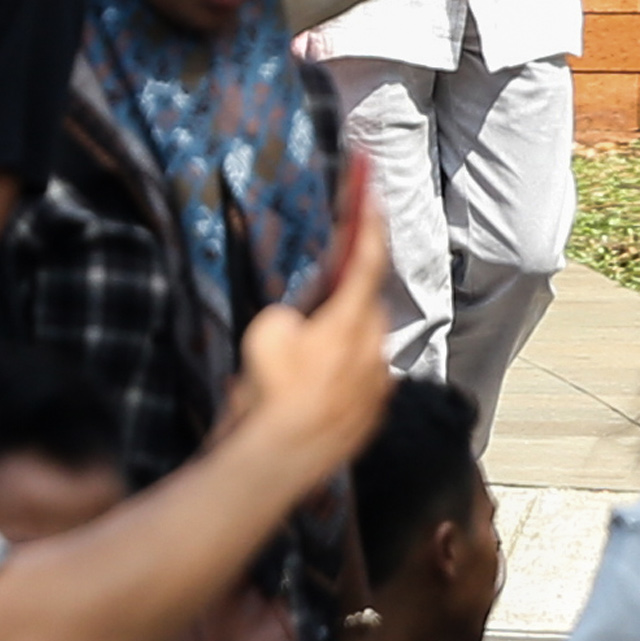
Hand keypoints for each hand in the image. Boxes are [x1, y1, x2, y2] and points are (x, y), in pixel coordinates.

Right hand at [227, 152, 393, 472]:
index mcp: (349, 320)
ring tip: (292, 353)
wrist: (278, 460)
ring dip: (335, 334)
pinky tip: (302, 384)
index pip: (364, 256)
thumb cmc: (267, 394)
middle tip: (314, 284)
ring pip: (359, 340)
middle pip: (363, 300)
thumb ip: (292, 314)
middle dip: (343, 286)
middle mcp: (374, 349)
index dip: (367, 215)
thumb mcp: (265, 331)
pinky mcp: (368, 413)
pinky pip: (355, 376)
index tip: (371, 180)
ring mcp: (375, 384)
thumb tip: (302, 321)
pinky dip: (333, 369)